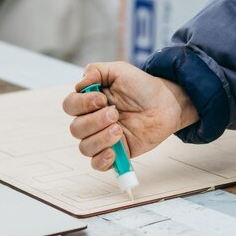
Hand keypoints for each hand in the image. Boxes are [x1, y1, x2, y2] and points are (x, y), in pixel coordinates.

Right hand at [62, 61, 198, 170]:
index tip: (102, 99)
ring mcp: (104, 138)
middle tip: (116, 113)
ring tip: (119, 129)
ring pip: (85, 147)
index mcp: (90, 102)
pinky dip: (102, 160)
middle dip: (95, 121)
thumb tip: (80, 84)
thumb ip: (96, 70)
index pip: (70, 106)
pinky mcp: (117, 152)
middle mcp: (93, 121)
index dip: (82, 104)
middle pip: (75, 129)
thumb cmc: (142, 87)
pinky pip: (98, 164)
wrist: (166, 103)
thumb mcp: (119, 70)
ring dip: (100, 138)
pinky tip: (114, 151)